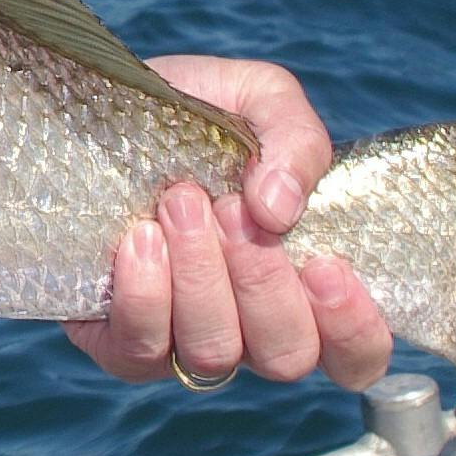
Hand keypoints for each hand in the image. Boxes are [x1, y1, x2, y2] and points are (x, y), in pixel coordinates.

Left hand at [66, 53, 391, 391]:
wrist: (96, 112)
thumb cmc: (196, 116)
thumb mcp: (259, 99)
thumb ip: (295, 140)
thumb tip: (280, 208)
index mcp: (304, 285)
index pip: (358, 355)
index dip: (353, 329)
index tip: (326, 266)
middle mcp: (252, 328)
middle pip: (286, 356)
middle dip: (262, 283)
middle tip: (231, 209)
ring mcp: (186, 342)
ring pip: (215, 353)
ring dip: (201, 278)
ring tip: (179, 203)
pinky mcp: (121, 343)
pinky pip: (141, 351)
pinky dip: (145, 296)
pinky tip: (139, 239)